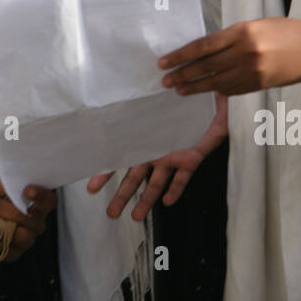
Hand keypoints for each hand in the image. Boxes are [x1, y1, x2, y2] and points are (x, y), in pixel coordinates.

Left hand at [0, 178, 56, 261]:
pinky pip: (9, 249)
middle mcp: (37, 222)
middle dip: (9, 210)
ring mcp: (28, 238)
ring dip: (0, 223)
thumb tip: (8, 184)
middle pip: (32, 219)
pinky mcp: (16, 252)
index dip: (41, 196)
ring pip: (21, 235)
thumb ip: (4, 183)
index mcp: (38, 202)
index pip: (49, 200)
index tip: (27, 191)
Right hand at [87, 95, 228, 220]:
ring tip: (135, 217)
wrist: (210, 98)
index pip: (120, 159)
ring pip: (155, 183)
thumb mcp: (158, 95)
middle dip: (122, 196)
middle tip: (110, 214)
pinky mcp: (190, 160)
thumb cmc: (180, 95)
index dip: (106, 174)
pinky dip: (175, 190)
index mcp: (143, 138)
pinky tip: (168, 202)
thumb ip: (144, 96)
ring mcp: (171, 157)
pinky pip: (182, 179)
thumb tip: (129, 83)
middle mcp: (154, 151)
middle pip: (134, 178)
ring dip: (146, 200)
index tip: (91, 188)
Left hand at [159, 17, 300, 95]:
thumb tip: (206, 50)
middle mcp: (245, 53)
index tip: (164, 61)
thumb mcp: (256, 25)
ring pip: (215, 83)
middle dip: (182, 74)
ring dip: (195, 87)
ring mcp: (253, 73)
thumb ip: (232, 37)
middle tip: (165, 80)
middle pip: (205, 67)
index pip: (203, 46)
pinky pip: (232, 90)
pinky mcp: (260, 86)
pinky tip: (206, 91)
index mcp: (242, 32)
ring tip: (179, 89)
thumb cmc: (287, 31)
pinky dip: (217, 91)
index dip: (181, 55)